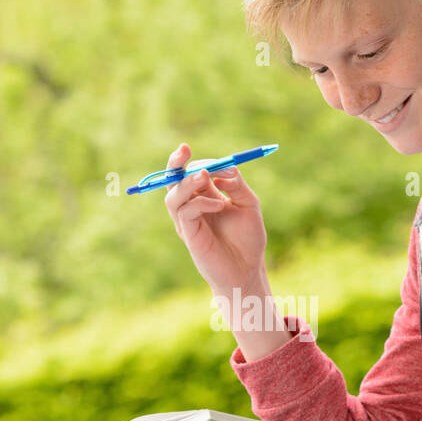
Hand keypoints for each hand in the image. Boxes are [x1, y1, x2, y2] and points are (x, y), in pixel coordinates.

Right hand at [163, 143, 267, 296]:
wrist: (248, 270)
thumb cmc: (248, 240)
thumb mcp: (248, 204)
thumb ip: (237, 185)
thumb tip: (224, 169)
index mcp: (205, 197)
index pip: (191, 172)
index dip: (199, 162)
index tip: (216, 158)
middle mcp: (192, 207)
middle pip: (173, 181)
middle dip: (175, 163)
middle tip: (184, 150)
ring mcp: (188, 222)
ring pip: (173, 196)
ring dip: (187, 182)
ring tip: (205, 176)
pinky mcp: (189, 235)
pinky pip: (185, 212)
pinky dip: (201, 203)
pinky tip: (219, 205)